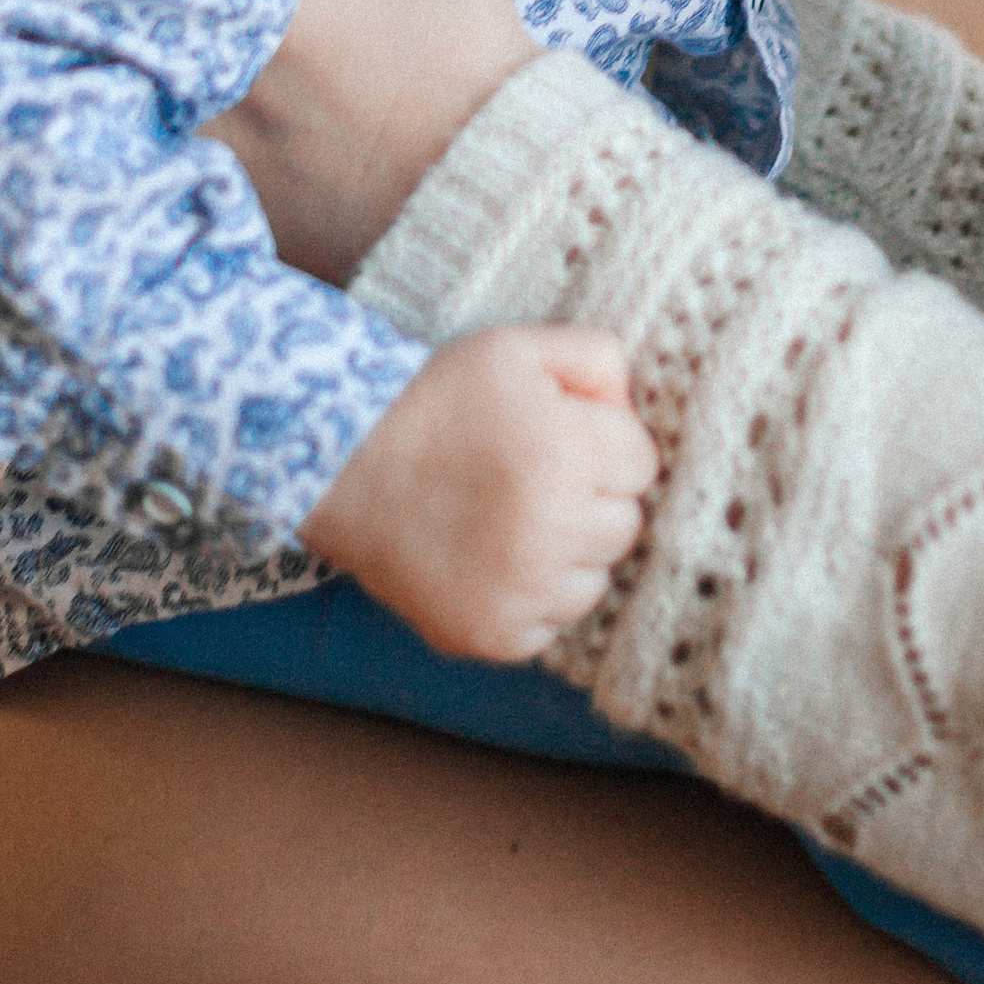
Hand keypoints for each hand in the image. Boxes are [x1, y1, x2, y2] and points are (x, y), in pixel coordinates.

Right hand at [302, 324, 656, 659]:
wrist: (342, 468)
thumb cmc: (435, 402)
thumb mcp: (516, 347)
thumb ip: (596, 357)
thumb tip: (633, 410)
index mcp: (565, 452)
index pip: (642, 462)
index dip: (603, 444)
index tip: (560, 438)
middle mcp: (550, 528)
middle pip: (626, 523)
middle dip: (592, 498)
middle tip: (534, 478)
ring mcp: (520, 591)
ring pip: (595, 579)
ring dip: (568, 553)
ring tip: (510, 520)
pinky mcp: (492, 635)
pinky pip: (552, 625)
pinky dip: (532, 598)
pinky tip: (490, 560)